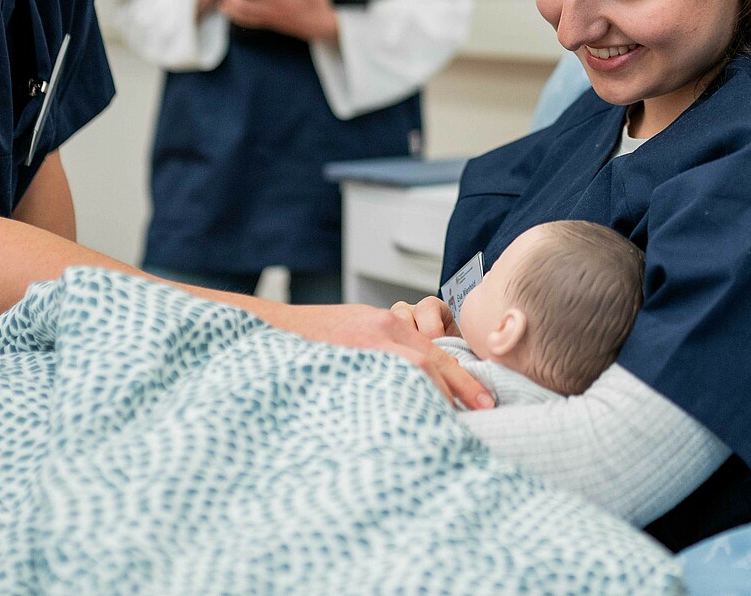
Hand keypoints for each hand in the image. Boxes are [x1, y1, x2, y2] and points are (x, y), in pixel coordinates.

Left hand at [217, 0, 339, 44]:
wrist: (322, 28)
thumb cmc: (318, 7)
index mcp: (283, 0)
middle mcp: (274, 10)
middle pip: (248, 6)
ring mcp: (272, 19)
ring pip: (248, 17)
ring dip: (233, 12)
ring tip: (221, 6)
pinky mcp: (273, 25)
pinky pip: (253, 23)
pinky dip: (242, 20)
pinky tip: (234, 17)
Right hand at [267, 302, 494, 409]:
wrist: (267, 329)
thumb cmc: (313, 337)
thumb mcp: (357, 332)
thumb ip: (388, 350)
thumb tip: (420, 382)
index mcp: (386, 325)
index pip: (434, 353)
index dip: (462, 379)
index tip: (484, 402)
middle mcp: (379, 330)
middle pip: (429, 362)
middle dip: (458, 388)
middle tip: (480, 412)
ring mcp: (361, 347)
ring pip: (409, 372)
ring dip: (431, 397)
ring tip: (447, 424)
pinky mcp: (341, 364)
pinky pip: (378, 386)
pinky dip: (396, 402)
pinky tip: (406, 423)